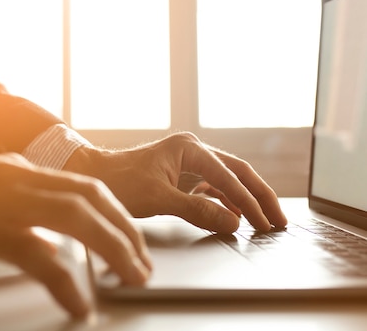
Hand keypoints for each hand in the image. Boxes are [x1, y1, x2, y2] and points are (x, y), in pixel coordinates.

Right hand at [0, 153, 151, 316]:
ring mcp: (4, 199)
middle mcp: (20, 178)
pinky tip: (79, 303)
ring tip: (131, 277)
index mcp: (21, 171)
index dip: (115, 215)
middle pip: (91, 198)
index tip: (131, 242)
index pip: (84, 187)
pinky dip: (65, 280)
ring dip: (112, 247)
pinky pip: (36, 254)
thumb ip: (22, 217)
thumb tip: (51, 247)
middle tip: (141, 265)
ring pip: (76, 216)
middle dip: (125, 232)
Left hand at [64, 132, 287, 233]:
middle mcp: (193, 150)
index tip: (264, 223)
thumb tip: (233, 222)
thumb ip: (197, 210)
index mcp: (189, 148)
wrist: (94, 175)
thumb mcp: (159, 198)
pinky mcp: (182, 173)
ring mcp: (188, 161)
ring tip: (261, 221)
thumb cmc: (119, 182)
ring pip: (227, 179)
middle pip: (237, 172)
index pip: (229, 176)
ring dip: (243, 200)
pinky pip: (212, 186)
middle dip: (258, 197)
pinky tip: (231, 214)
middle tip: (278, 221)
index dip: (249, 202)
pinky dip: (224, 201)